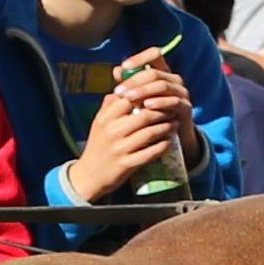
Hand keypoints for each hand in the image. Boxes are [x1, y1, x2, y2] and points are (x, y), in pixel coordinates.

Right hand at [72, 73, 185, 199]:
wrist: (89, 175)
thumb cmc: (97, 146)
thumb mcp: (98, 124)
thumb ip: (108, 107)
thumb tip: (120, 89)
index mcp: (106, 119)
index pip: (129, 99)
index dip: (146, 95)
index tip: (158, 95)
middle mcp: (112, 132)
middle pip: (143, 116)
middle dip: (162, 112)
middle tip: (172, 109)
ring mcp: (120, 149)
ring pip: (149, 133)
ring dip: (165, 127)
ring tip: (174, 123)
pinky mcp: (127, 165)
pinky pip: (150, 153)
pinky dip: (162, 146)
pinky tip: (169, 141)